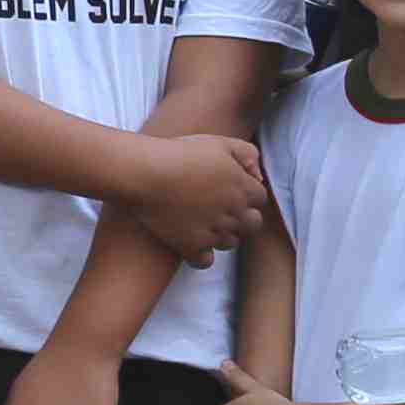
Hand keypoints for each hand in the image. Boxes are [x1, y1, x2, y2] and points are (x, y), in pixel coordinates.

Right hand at [114, 132, 272, 264]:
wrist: (144, 173)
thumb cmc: (179, 153)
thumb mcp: (219, 142)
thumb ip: (247, 153)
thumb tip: (257, 175)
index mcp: (242, 187)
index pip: (259, 198)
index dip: (246, 193)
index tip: (228, 188)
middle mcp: (233, 212)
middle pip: (252, 224)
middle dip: (241, 217)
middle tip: (221, 208)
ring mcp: (213, 232)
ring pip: (230, 243)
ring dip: (222, 234)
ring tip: (204, 223)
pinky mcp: (191, 246)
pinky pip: (205, 261)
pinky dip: (200, 255)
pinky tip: (190, 242)